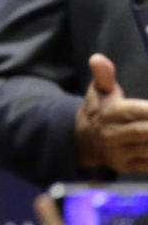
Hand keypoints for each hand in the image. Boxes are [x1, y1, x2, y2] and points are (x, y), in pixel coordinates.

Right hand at [75, 53, 147, 172]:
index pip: (139, 111)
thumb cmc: (99, 109)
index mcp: (108, 113)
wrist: (83, 140)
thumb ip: (103, 74)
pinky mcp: (124, 167)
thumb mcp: (98, 90)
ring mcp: (117, 153)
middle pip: (146, 132)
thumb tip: (97, 58)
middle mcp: (111, 134)